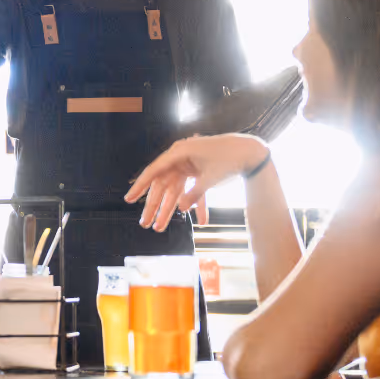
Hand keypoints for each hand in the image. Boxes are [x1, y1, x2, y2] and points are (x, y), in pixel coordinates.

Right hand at [126, 133, 270, 231]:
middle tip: (145, 224)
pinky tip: (202, 221)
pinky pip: (193, 190)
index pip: (154, 172)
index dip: (140, 186)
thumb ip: (195, 194)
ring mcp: (190, 165)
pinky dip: (197, 204)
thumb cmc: (230, 159)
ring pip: (176, 191)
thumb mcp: (211, 178)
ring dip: (171, 210)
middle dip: (154, 207)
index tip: (129, 199)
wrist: (251, 151)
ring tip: (160, 228)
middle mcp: (181, 158)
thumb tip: (182, 209)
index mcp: (179, 153)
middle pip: (163, 185)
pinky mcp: (199, 171)